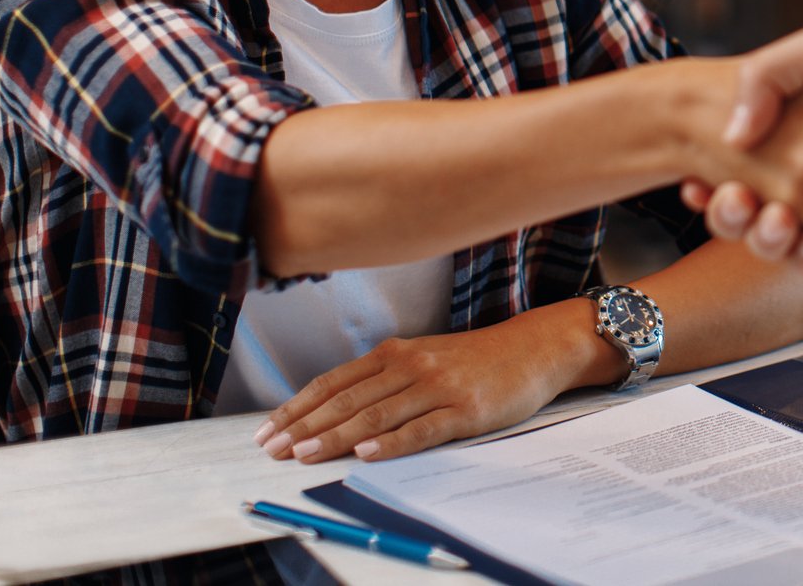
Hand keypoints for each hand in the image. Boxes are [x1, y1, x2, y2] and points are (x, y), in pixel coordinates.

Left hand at [253, 308, 588, 463]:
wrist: (534, 348)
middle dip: (305, 426)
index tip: (268, 430)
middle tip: (272, 449)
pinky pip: (422, 428)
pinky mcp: (465, 410)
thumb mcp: (425, 357)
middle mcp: (411, 365)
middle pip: (348, 399)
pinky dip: (391, 442)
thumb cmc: (476, 359)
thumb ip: (385, 378)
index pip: (334, 381)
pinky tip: (368, 452)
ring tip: (305, 454)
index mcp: (396, 353)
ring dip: (336, 436)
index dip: (297, 407)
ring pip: (377, 414)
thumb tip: (336, 409)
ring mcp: (438, 387)